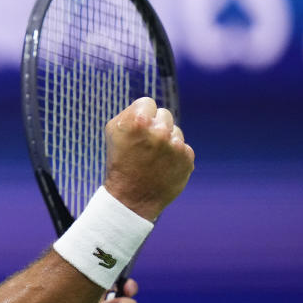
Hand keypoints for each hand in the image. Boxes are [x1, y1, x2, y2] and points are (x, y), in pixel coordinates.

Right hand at [104, 97, 194, 220]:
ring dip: (166, 140)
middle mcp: (159, 132)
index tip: (136, 129)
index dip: (140, 115)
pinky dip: (175, 155)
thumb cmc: (119, 161)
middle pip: (164, 114)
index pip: (148, 103)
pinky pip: (183, 147)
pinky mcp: (187, 159)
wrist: (131, 199)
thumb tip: (149, 106)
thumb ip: (131, 113)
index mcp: (138, 122)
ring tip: (153, 157)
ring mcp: (175, 146)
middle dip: (155, 126)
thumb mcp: (114, 132)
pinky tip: (163, 166)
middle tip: (145, 145)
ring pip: (175, 131)